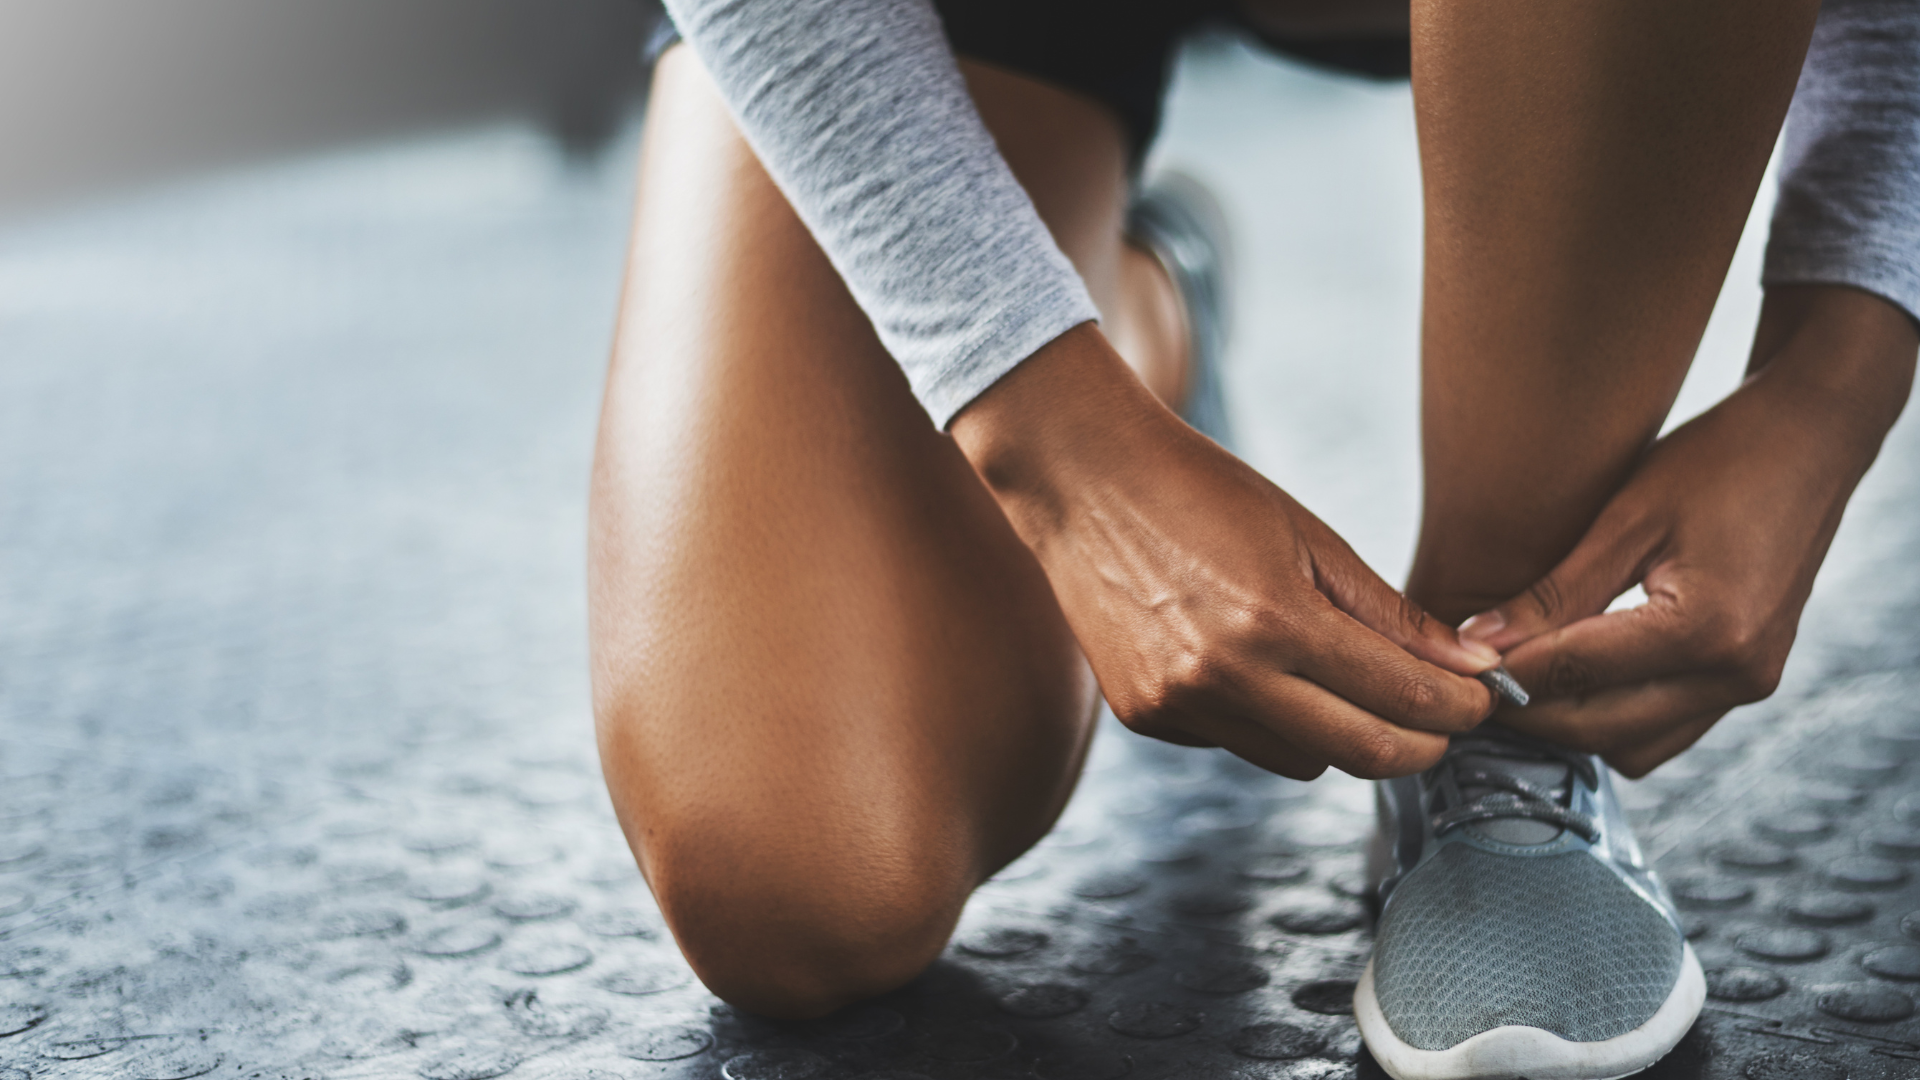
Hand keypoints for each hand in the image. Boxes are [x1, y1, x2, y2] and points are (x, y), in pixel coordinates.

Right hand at [952, 325, 1497, 779]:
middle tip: (1442, 714)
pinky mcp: (1146, 719)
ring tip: (1341, 678)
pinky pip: (1239, 743)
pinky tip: (1251, 663)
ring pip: (1302, 763)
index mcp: (1275, 621)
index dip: (1462, 708)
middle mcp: (1223, 678)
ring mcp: (1177, 706)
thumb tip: (1470, 669)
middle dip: (1421, 742)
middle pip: (1363, 755)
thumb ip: (1391, 614)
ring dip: (1340, 734)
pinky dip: (1266, 719)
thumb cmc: (1202, 489)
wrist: (1080, 480)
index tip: (1486, 698)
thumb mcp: (1309, 536)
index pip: (1403, 699)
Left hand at [1462, 286, 1918, 775]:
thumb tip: (1477, 646)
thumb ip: (1553, 593)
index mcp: (1706, 630)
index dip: (1502, 678)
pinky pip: (1664, 729)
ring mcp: (1750, 685)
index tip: (1448, 670)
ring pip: (1632, 747)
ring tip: (1513, 678)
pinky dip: (1612, 715)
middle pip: (1600, 730)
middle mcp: (1735, 673)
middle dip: (1528, 714)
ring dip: (1570, 724)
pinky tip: (1568, 675)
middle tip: (1467, 684)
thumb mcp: (1626, 516)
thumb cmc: (1719, 459)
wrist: (1811, 441)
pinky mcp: (1749, 681)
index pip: (1573, 677)